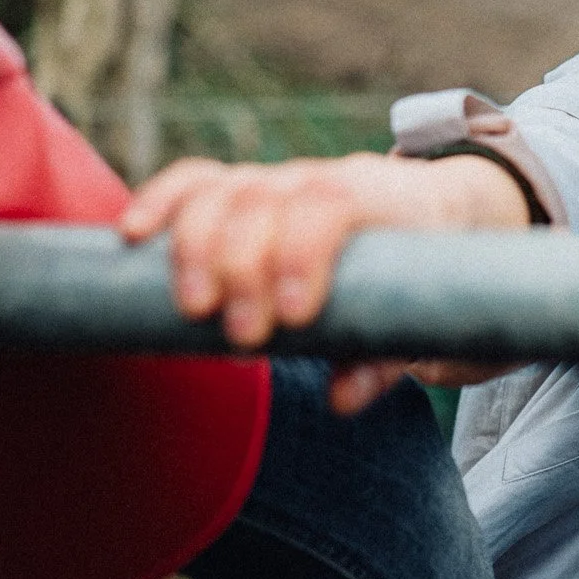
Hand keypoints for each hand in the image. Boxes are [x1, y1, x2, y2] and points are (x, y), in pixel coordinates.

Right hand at [118, 153, 528, 411]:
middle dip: (242, 266)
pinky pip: (196, 183)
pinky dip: (161, 204)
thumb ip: (389, 357)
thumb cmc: (436, 280)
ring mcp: (282, 180)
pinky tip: (129, 239)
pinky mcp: (248, 191)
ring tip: (192, 309)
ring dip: (195, 246)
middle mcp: (326, 179)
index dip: (302, 254)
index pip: (332, 204)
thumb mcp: (431, 320)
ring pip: (225, 189)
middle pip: (266, 198)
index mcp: (386, 201)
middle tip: (242, 339)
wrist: (448, 216)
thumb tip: (341, 399)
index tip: (292, 318)